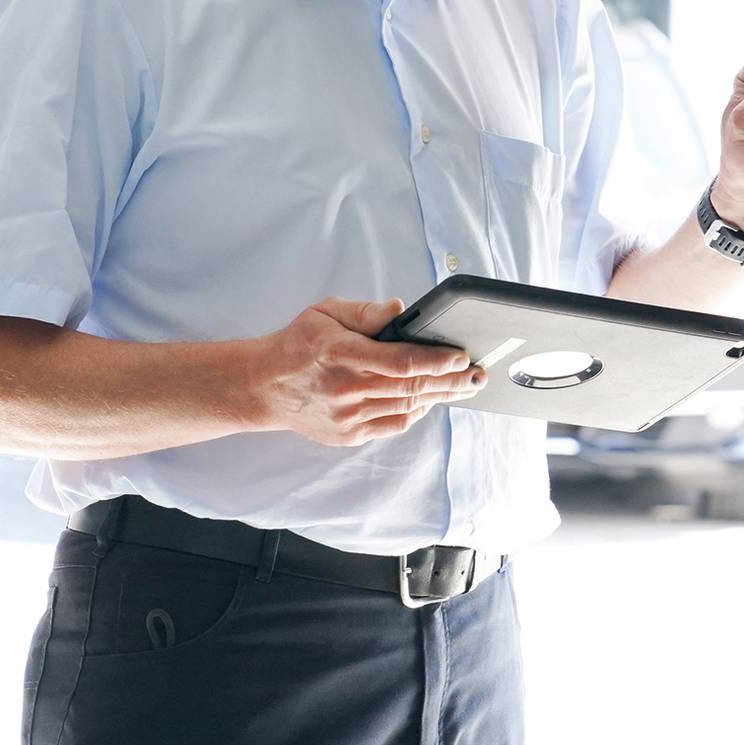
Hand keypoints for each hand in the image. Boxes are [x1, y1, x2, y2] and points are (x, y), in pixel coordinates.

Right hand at [237, 296, 485, 446]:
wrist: (265, 386)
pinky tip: (432, 399)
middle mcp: (347, 389)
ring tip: (465, 385)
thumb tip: (399, 309)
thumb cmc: (298, 343)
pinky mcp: (349, 435)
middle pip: (411, 386)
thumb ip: (365, 312)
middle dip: (451, 380)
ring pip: (407, 406)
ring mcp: (349, 417)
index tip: (462, 357)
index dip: (436, 361)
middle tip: (478, 374)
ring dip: (440, 396)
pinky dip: (417, 411)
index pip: (400, 361)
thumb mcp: (325, 312)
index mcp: (342, 354)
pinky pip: (394, 423)